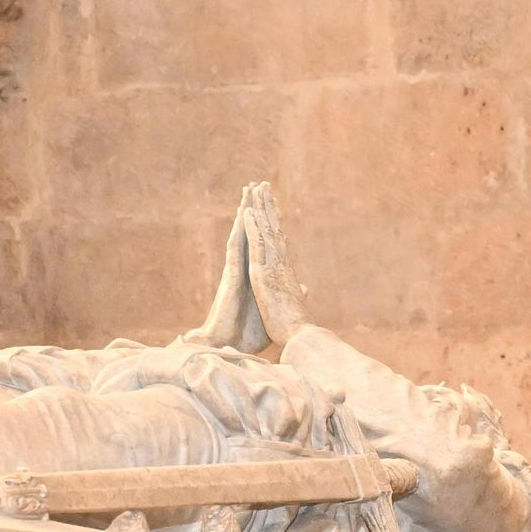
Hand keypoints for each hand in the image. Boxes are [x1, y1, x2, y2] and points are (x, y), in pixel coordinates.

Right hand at [181, 183, 307, 350]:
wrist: (231, 344)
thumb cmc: (250, 332)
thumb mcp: (272, 311)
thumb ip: (282, 297)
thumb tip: (298, 291)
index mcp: (255, 275)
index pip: (261, 246)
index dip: (266, 226)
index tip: (273, 207)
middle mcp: (244, 268)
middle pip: (250, 234)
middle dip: (254, 211)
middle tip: (258, 187)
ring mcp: (236, 270)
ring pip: (240, 235)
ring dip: (244, 213)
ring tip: (248, 191)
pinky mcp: (232, 276)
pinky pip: (235, 249)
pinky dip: (239, 232)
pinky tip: (242, 216)